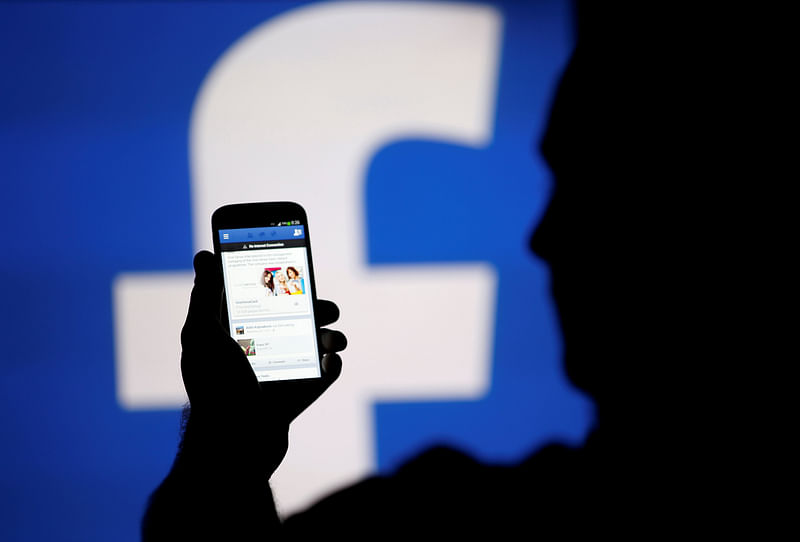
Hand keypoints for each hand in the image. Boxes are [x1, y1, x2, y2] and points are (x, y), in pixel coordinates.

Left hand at [178, 250, 345, 474]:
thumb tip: (204, 255)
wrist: (233, 448)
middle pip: (294, 318)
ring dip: (330, 337)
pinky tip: (329, 362)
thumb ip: (206, 296)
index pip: (260, 297)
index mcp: (235, 333)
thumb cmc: (213, 389)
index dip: (279, 280)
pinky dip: (330, 366)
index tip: (297, 266)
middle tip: (328, 307)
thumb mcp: (203, 336)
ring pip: (312, 345)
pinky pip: (322, 375)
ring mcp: (279, 373)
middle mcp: (257, 350)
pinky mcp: (296, 395)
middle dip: (316, 308)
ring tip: (332, 340)